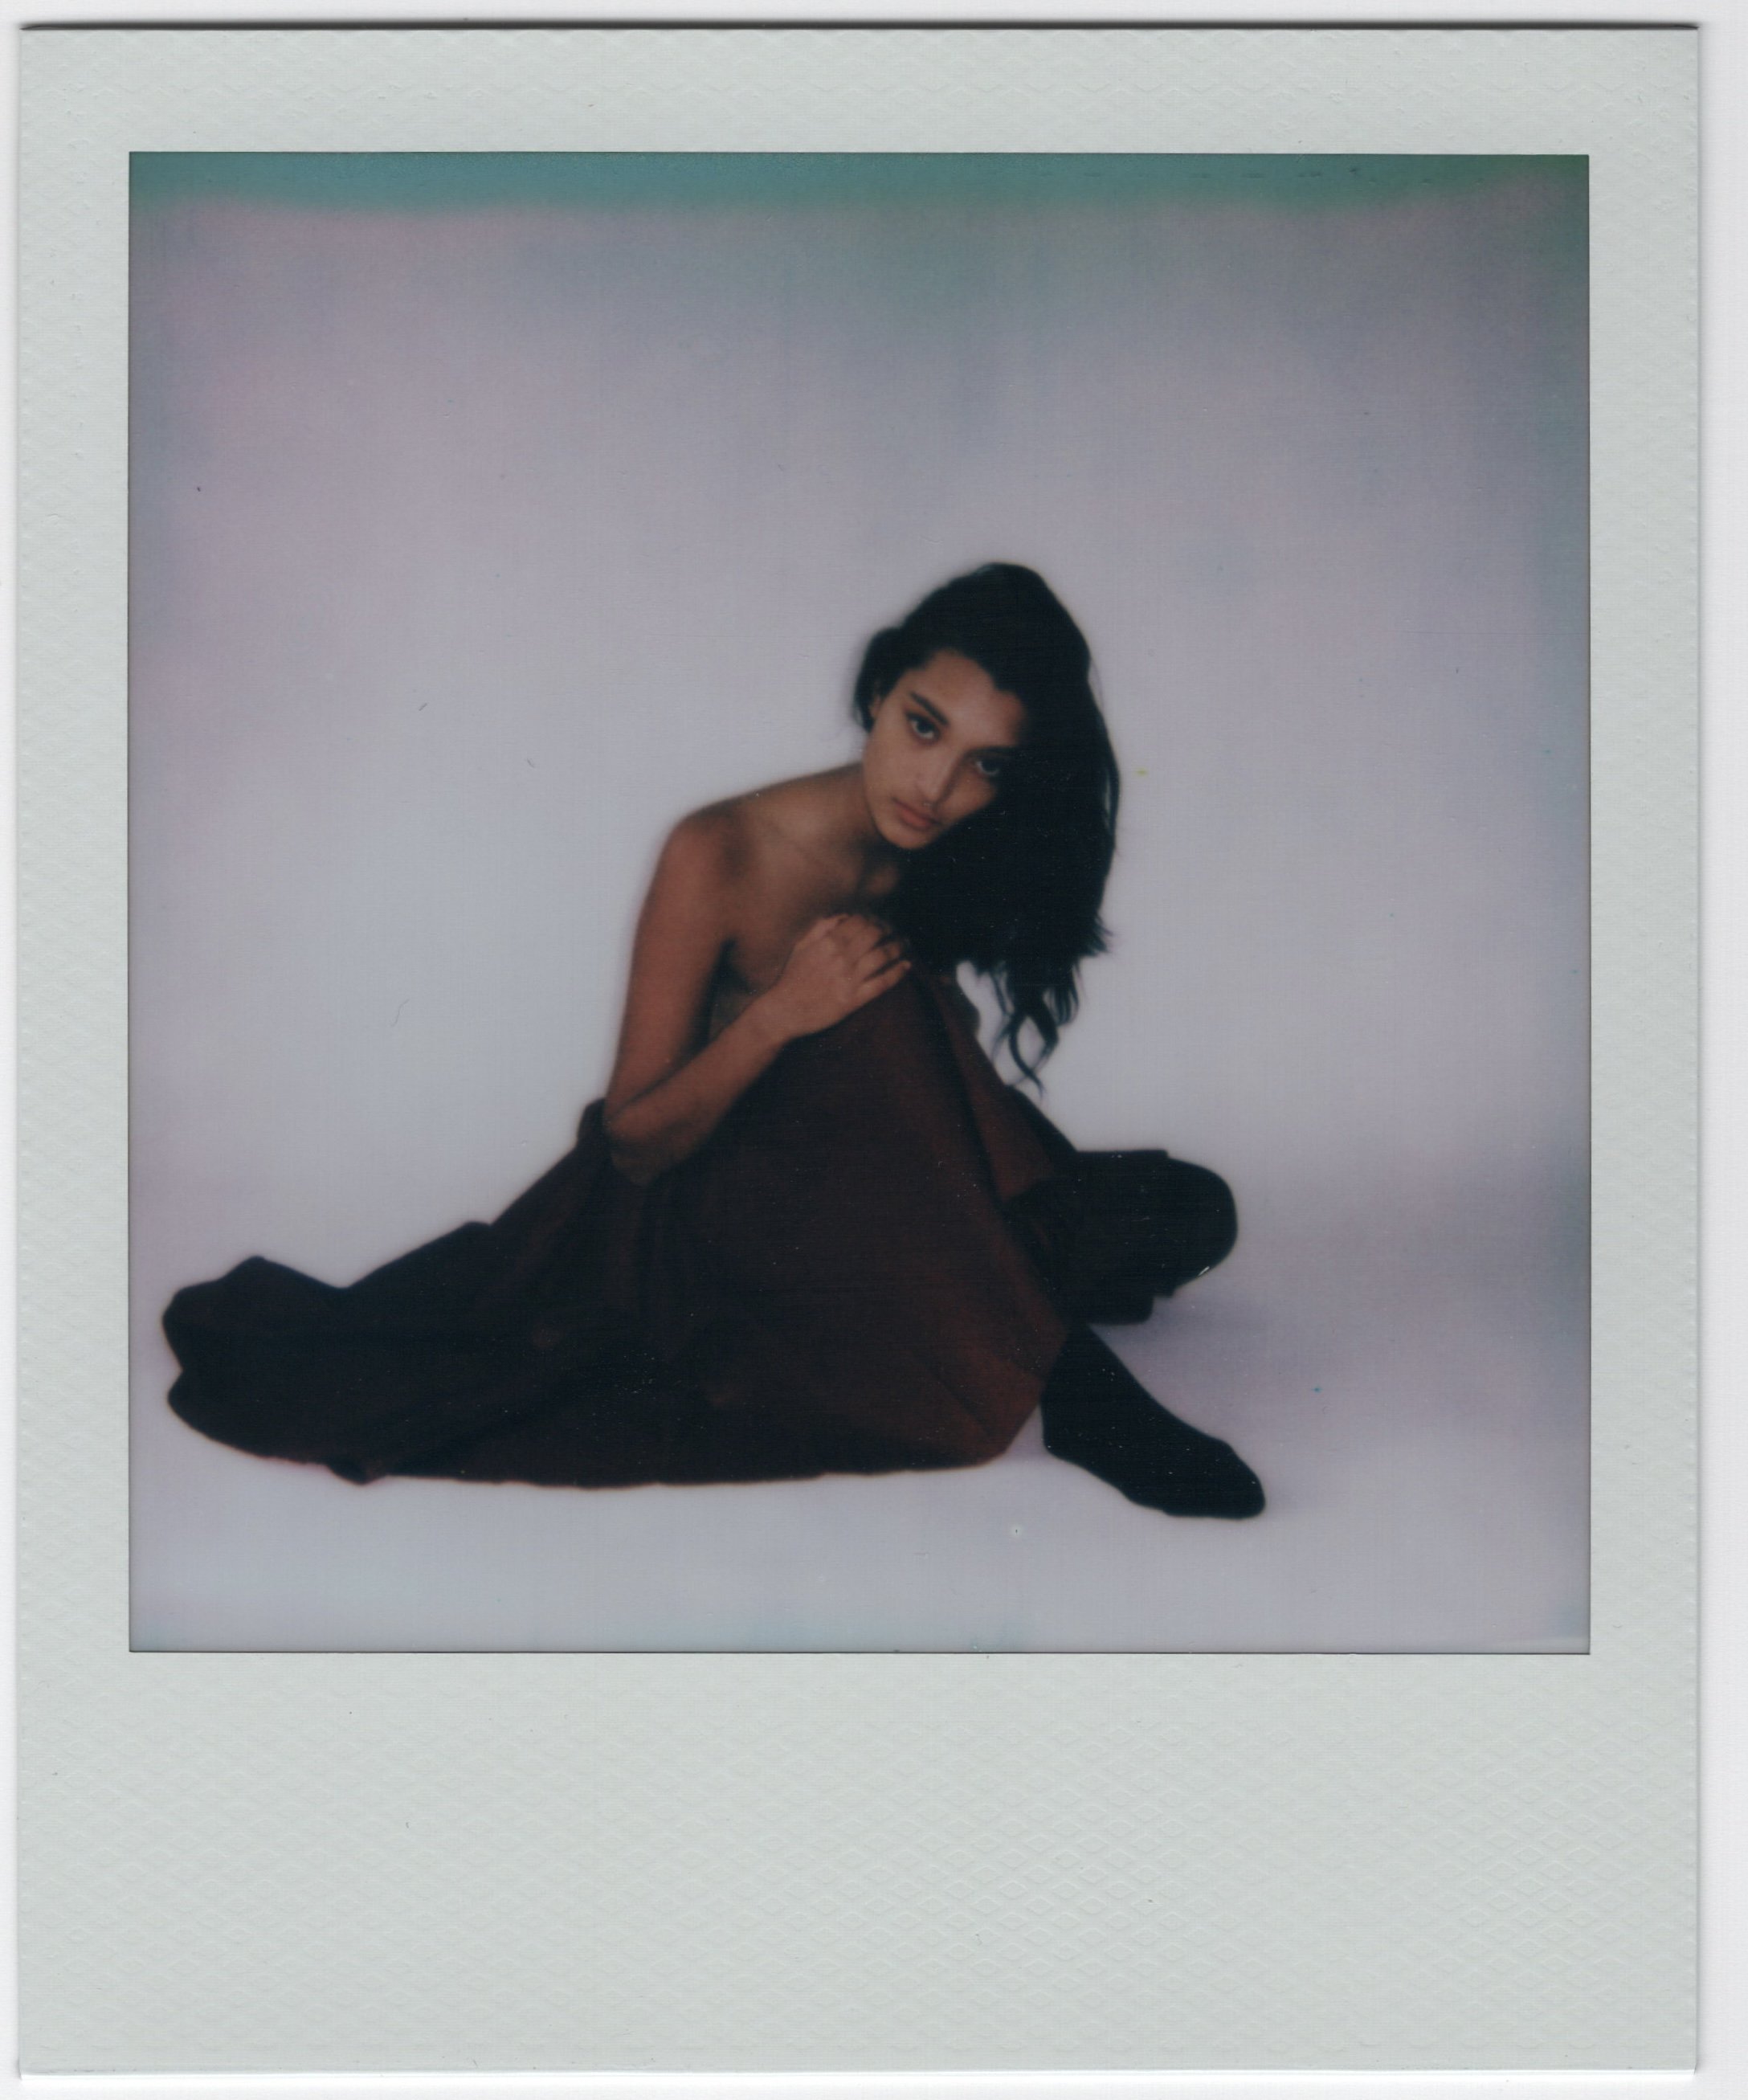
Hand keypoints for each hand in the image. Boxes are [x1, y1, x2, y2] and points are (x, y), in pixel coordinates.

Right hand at [761, 915, 910, 1040]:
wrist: (783, 1011)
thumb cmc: (791, 978)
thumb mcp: (801, 947)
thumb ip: (821, 928)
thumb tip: (844, 916)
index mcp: (827, 943)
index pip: (859, 921)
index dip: (874, 918)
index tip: (880, 921)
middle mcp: (840, 958)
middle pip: (875, 934)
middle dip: (889, 929)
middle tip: (895, 931)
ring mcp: (848, 979)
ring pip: (882, 956)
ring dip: (898, 947)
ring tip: (905, 944)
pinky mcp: (853, 1000)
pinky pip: (882, 983)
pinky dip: (898, 972)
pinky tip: (906, 966)